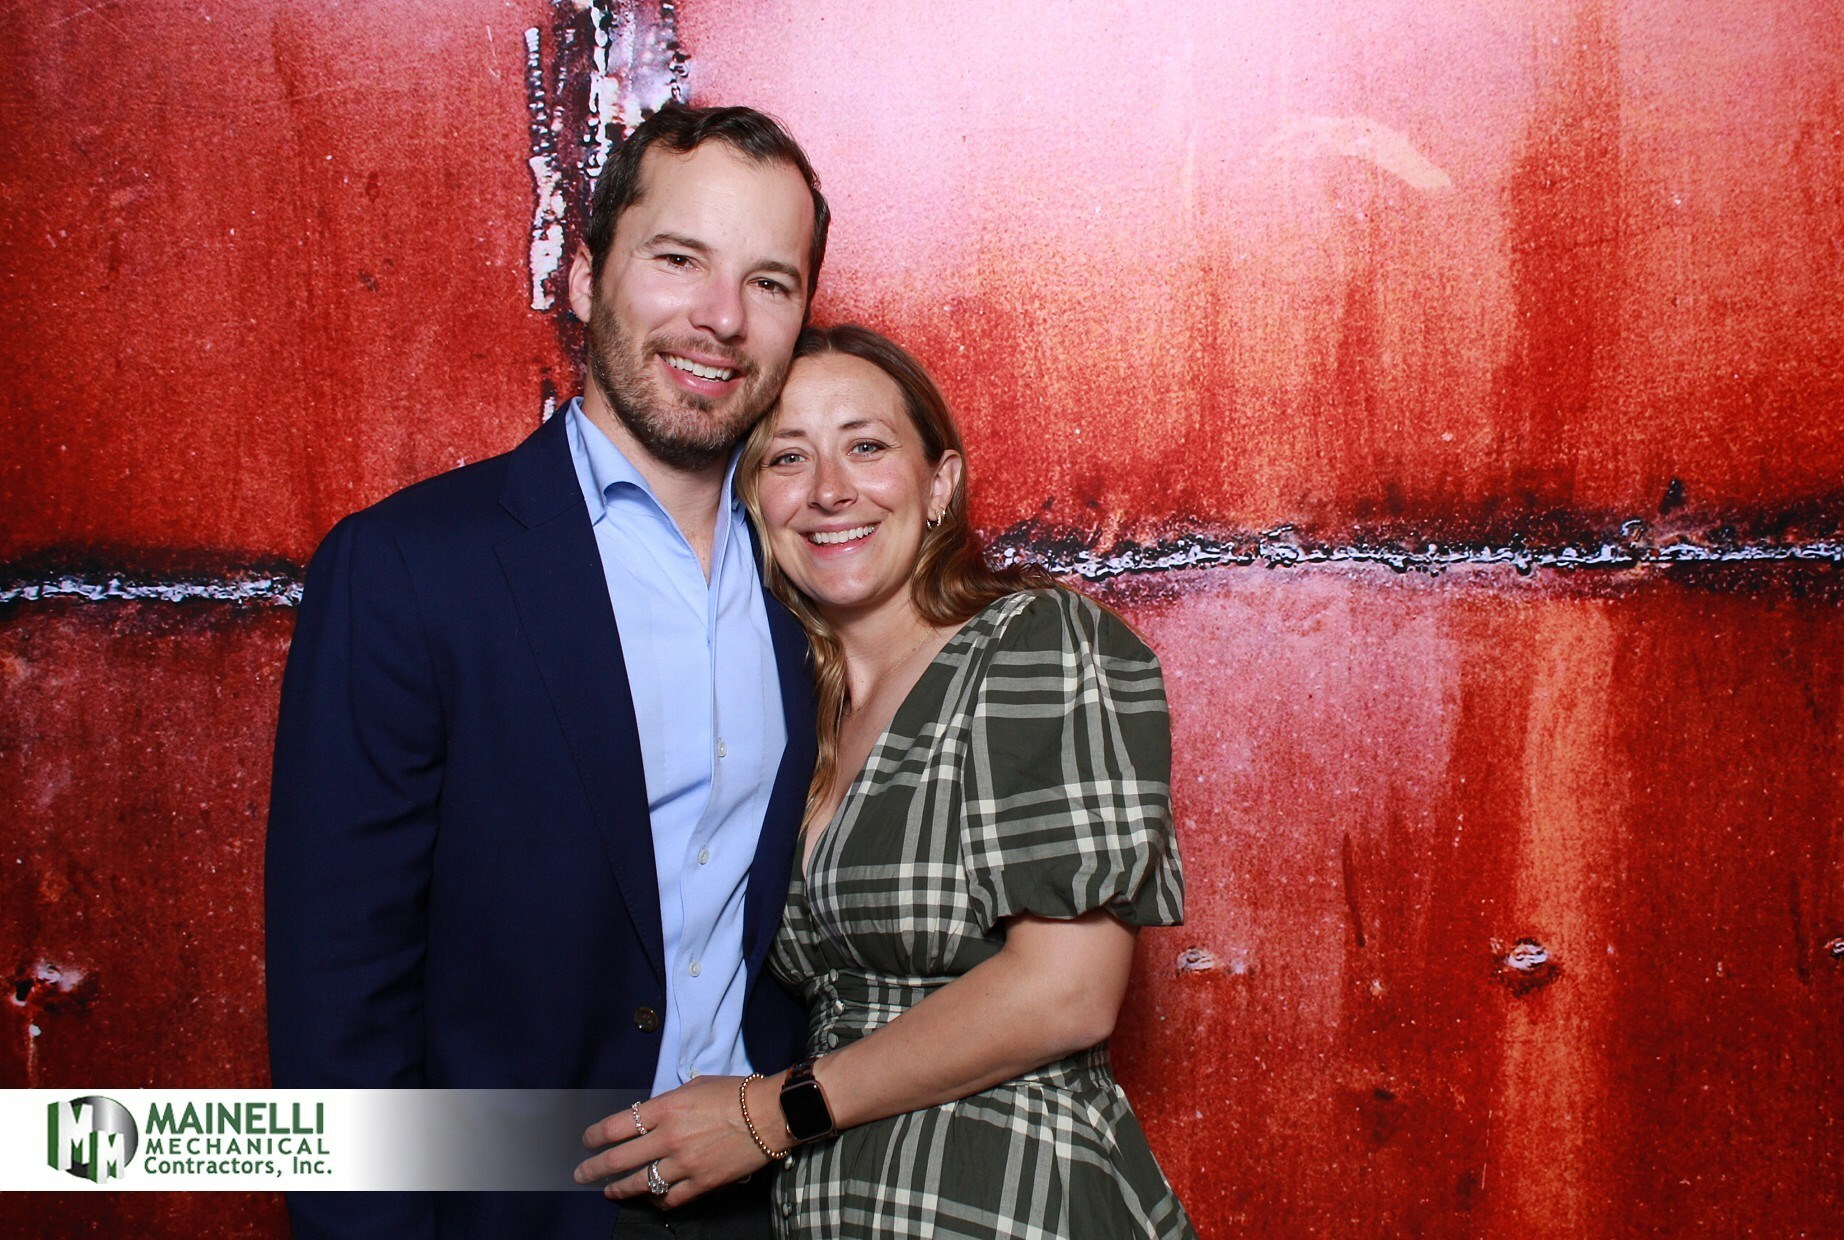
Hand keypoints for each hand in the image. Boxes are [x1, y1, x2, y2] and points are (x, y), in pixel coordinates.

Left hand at [575, 1074, 780, 1207]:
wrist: (769, 1114)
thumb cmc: (735, 1093)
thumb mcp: (695, 1086)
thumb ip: (668, 1102)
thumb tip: (650, 1115)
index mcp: (665, 1108)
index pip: (616, 1126)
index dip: (595, 1136)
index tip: (587, 1141)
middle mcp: (668, 1138)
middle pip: (618, 1159)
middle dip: (594, 1169)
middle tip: (581, 1174)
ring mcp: (683, 1163)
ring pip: (639, 1183)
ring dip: (619, 1189)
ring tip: (609, 1191)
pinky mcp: (700, 1183)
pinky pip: (668, 1199)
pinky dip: (655, 1200)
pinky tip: (650, 1198)